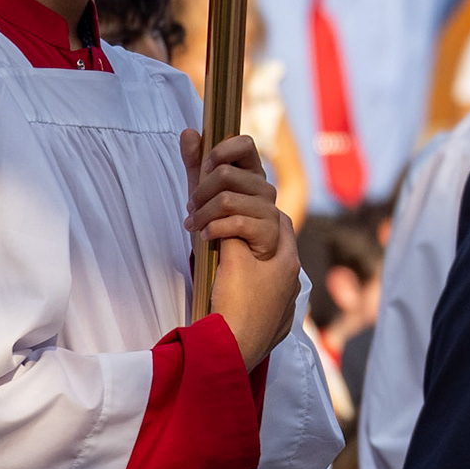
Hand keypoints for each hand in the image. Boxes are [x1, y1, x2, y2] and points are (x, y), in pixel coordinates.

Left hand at [182, 131, 299, 369]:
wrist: (234, 336)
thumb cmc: (221, 286)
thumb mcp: (206, 221)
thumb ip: (199, 180)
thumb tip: (189, 132)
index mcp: (266, 212)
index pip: (256, 161)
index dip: (231, 151)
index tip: (204, 163)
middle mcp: (279, 223)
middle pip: (253, 175)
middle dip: (212, 183)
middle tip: (191, 207)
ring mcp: (280, 240)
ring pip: (249, 195)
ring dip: (210, 207)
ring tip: (194, 228)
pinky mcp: (273, 259)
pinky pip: (247, 223)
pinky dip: (220, 225)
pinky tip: (206, 239)